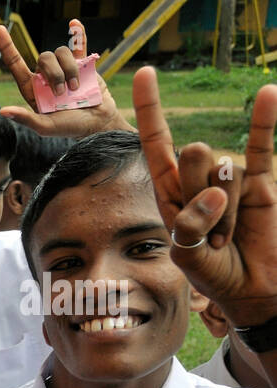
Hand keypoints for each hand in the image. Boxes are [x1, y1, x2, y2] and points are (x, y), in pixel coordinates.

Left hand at [0, 19, 130, 136]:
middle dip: (55, 74)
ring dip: (70, 69)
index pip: (16, 64)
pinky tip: (74, 23)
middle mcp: (45, 77)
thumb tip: (3, 111)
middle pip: (44, 58)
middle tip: (62, 93)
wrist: (97, 124)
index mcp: (33, 89)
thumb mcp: (45, 127)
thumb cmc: (69, 128)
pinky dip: (78, 33)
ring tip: (76, 88)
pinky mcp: (82, 64)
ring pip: (61, 53)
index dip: (7, 47)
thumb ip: (25, 118)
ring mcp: (64, 69)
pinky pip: (78, 44)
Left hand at [133, 68, 276, 326]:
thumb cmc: (212, 275)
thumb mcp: (187, 256)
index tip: (145, 74)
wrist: (250, 290)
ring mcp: (229, 178)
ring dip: (227, 211)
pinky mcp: (261, 183)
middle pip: (192, 157)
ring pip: (224, 169)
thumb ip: (190, 226)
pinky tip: (267, 93)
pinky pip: (263, 145)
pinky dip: (265, 120)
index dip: (151, 110)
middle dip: (199, 197)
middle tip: (209, 234)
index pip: (156, 143)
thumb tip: (214, 192)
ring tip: (228, 237)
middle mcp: (197, 179)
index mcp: (168, 192)